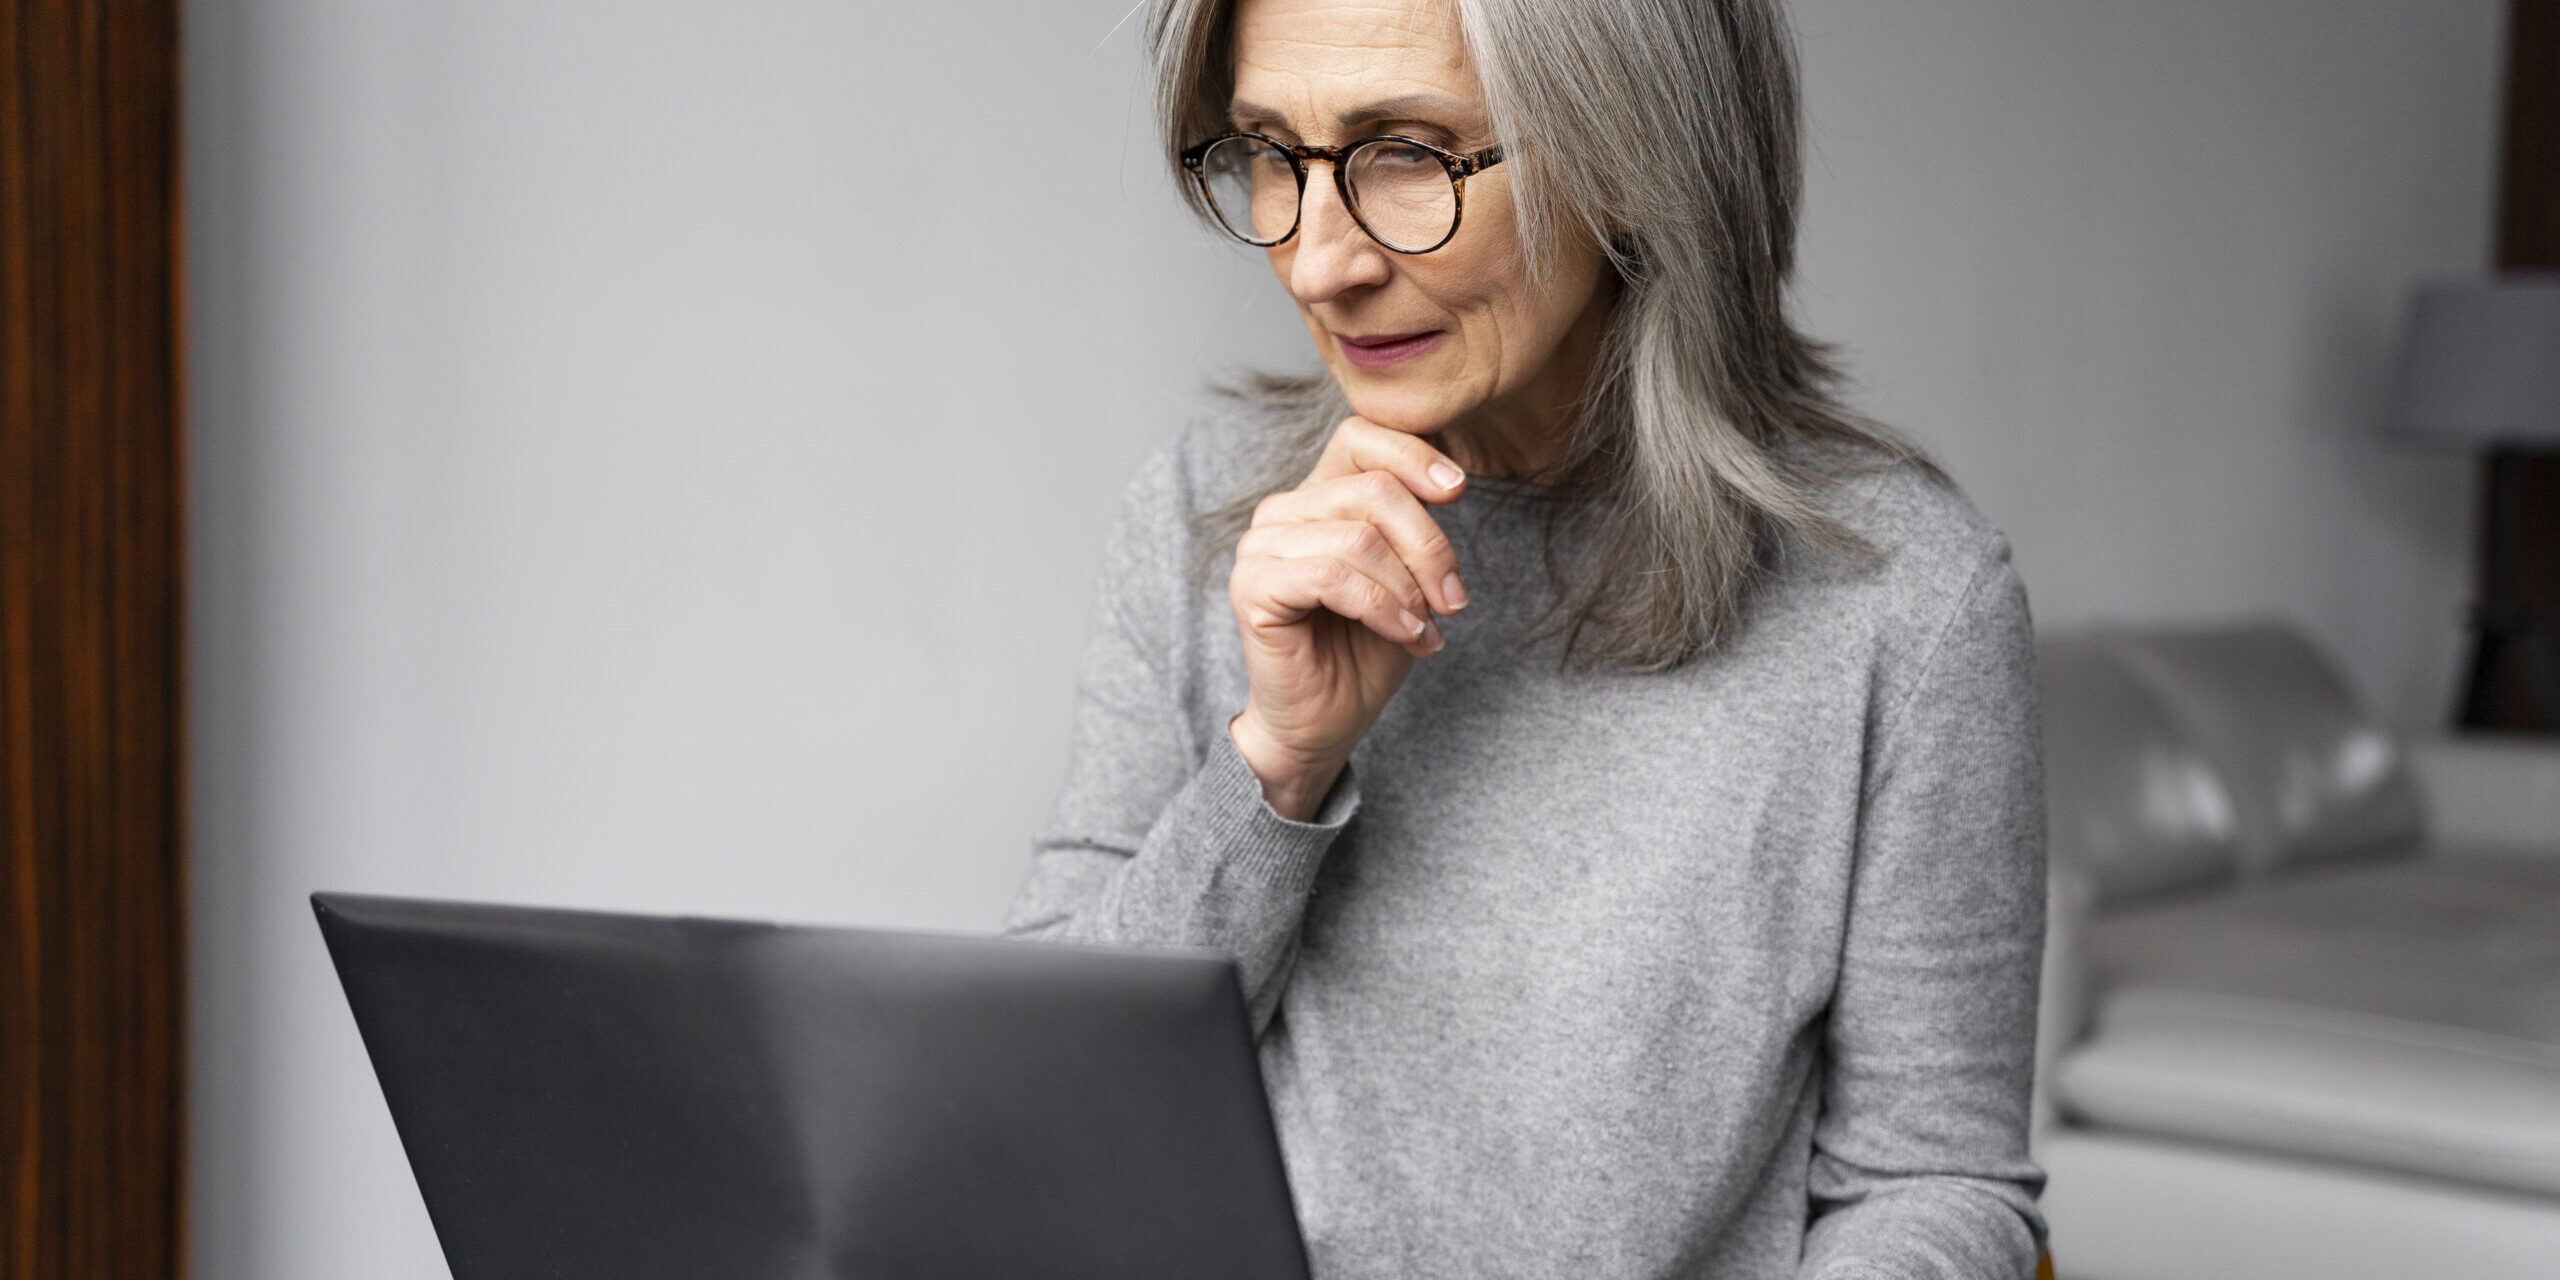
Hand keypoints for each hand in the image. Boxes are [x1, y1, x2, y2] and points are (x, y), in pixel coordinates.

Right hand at [1226, 415, 1470, 819]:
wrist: (1326, 723)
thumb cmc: (1366, 651)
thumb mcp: (1408, 578)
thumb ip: (1415, 527)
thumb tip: (1449, 481)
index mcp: (1318, 497)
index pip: (1360, 437)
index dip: (1413, 454)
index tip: (1458, 491)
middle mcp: (1283, 511)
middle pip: (1373, 490)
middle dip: (1429, 547)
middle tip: (1454, 601)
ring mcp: (1260, 547)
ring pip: (1357, 537)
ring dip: (1408, 589)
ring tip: (1426, 630)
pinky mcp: (1252, 587)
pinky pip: (1331, 576)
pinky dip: (1381, 607)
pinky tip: (1404, 634)